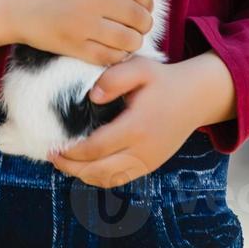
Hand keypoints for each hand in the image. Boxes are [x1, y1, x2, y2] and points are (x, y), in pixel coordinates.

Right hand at [0, 0, 152, 64]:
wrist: (9, 3)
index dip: (146, 0)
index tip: (145, 5)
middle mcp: (92, 1)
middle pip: (138, 17)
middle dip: (145, 22)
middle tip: (141, 24)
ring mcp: (83, 26)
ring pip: (128, 40)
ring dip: (134, 40)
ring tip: (130, 38)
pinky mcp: (74, 46)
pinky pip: (108, 56)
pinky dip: (118, 55)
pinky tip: (116, 50)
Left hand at [48, 57, 209, 188]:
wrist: (196, 97)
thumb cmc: (163, 80)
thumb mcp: (140, 68)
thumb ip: (114, 78)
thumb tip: (93, 96)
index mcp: (137, 127)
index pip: (97, 148)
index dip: (72, 152)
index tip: (54, 146)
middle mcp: (143, 150)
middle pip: (100, 171)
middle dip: (72, 168)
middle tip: (52, 156)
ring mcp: (148, 161)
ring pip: (109, 179)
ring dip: (83, 175)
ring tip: (64, 162)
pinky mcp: (150, 165)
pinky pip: (121, 179)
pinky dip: (100, 177)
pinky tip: (85, 166)